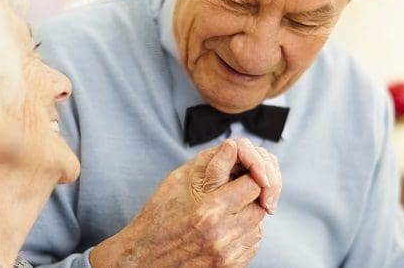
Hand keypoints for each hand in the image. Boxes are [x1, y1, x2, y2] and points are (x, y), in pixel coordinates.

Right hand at [89, 138, 282, 267]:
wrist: (144, 258)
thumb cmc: (159, 216)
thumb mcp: (179, 182)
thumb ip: (211, 165)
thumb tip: (233, 146)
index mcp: (210, 209)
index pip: (254, 184)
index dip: (250, 176)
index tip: (240, 175)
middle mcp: (222, 235)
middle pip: (259, 206)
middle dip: (249, 197)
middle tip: (231, 194)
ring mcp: (227, 255)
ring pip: (258, 227)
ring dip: (246, 217)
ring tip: (223, 214)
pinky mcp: (230, 267)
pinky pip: (251, 246)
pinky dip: (242, 235)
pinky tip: (222, 230)